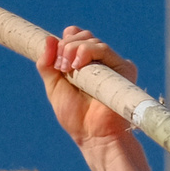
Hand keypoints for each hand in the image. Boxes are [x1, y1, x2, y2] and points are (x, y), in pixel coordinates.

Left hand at [38, 26, 138, 155]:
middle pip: (82, 35)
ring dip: (74, 49)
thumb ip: (47, 64)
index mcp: (83, 62)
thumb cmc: (75, 116)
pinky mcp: (123, 69)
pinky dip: (88, 51)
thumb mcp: (53, 87)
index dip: (64, 40)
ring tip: (68, 69)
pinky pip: (104, 49)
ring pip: (92, 40)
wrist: (92, 135)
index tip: (56, 59)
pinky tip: (78, 66)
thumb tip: (49, 38)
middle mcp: (99, 60)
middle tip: (61, 67)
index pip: (74, 36)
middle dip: (66, 46)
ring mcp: (111, 64)